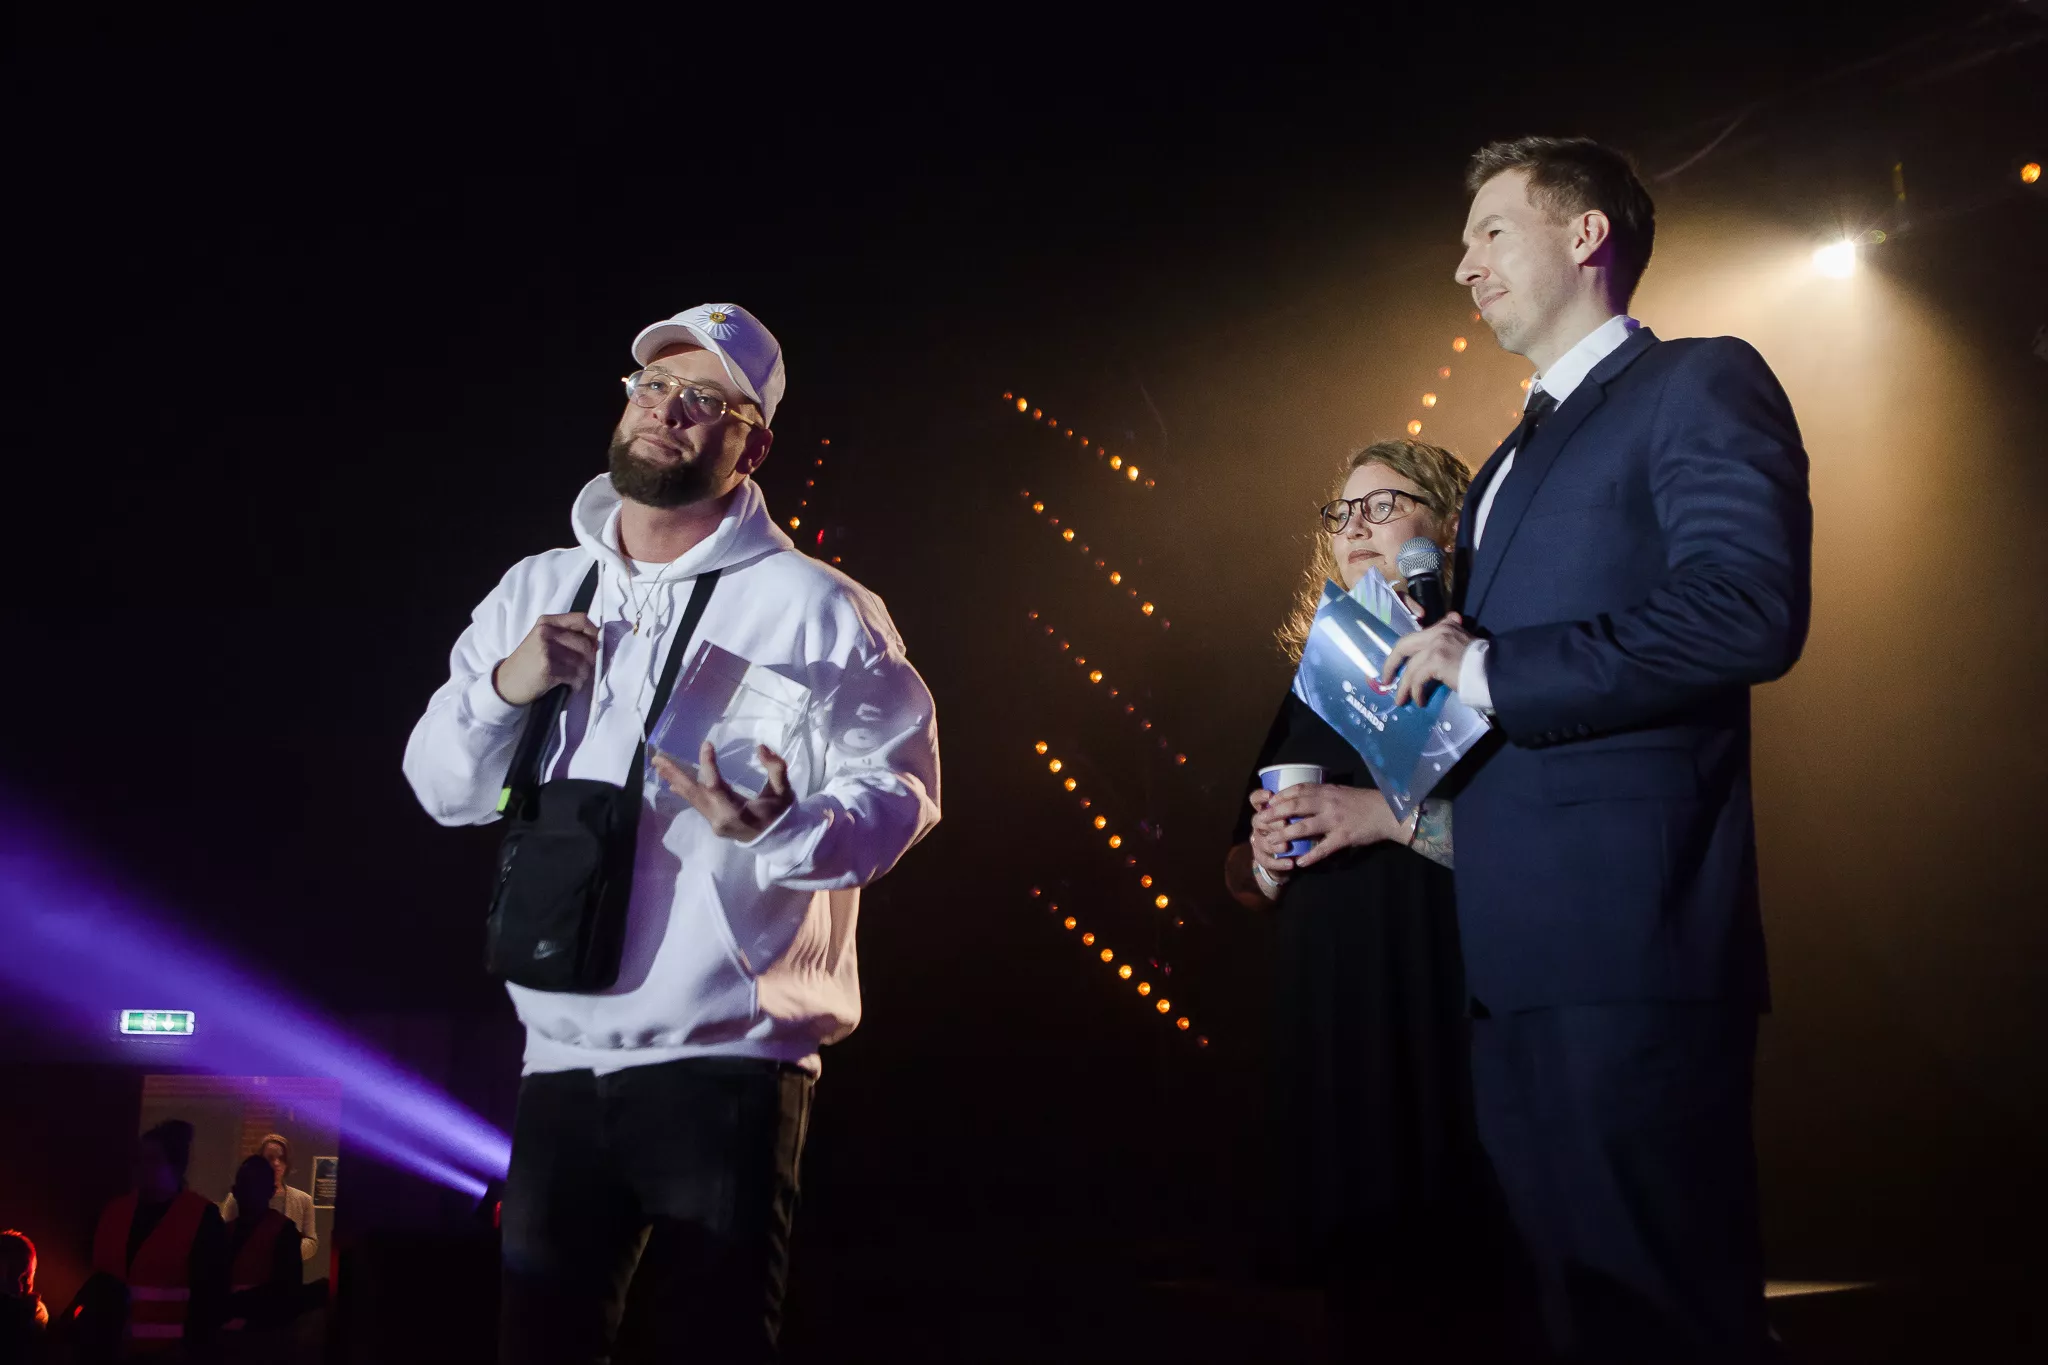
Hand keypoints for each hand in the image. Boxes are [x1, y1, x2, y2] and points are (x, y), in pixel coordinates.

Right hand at [493, 612, 600, 705]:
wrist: (505, 683)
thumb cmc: (528, 663)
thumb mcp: (542, 640)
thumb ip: (564, 636)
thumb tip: (596, 642)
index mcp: (546, 622)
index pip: (581, 619)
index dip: (594, 633)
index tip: (595, 646)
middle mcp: (546, 632)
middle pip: (585, 643)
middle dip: (591, 660)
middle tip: (585, 670)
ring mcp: (546, 649)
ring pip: (582, 661)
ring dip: (584, 674)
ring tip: (576, 679)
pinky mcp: (548, 667)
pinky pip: (575, 675)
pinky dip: (577, 683)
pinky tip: (570, 686)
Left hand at [652, 741, 794, 840]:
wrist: (779, 840)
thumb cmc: (780, 814)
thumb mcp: (784, 791)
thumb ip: (776, 768)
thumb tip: (761, 748)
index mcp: (737, 812)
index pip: (715, 786)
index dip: (708, 765)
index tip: (706, 744)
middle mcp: (719, 819)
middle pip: (694, 793)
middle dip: (675, 774)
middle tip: (658, 758)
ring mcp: (714, 822)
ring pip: (691, 798)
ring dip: (675, 779)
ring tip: (659, 764)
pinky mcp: (712, 821)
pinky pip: (695, 803)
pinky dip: (684, 790)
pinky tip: (672, 780)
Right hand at [1246, 788, 1299, 874]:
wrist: (1289, 858)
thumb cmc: (1297, 832)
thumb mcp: (1298, 819)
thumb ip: (1299, 811)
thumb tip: (1310, 802)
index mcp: (1265, 813)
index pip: (1255, 801)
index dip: (1260, 797)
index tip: (1270, 795)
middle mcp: (1258, 826)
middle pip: (1257, 820)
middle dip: (1270, 822)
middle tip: (1284, 824)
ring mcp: (1257, 842)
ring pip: (1259, 842)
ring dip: (1273, 845)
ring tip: (1286, 847)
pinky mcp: (1261, 858)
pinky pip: (1265, 861)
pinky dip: (1278, 863)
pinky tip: (1291, 864)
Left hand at [1258, 782, 1405, 869]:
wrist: (1388, 812)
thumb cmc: (1364, 801)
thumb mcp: (1341, 792)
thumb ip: (1323, 794)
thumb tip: (1303, 797)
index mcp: (1327, 791)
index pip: (1297, 790)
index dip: (1280, 796)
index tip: (1267, 803)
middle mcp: (1328, 804)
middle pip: (1294, 807)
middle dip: (1274, 814)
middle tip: (1260, 821)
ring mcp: (1335, 821)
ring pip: (1304, 828)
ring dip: (1285, 836)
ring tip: (1271, 843)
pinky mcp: (1344, 837)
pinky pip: (1324, 848)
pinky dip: (1311, 856)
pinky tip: (1300, 863)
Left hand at [1380, 612, 1473, 707]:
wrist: (1495, 671)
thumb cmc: (1481, 663)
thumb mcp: (1462, 645)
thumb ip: (1446, 643)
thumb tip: (1430, 653)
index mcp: (1443, 626)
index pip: (1414, 636)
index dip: (1401, 652)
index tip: (1394, 665)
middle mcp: (1438, 632)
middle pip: (1403, 646)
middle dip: (1390, 664)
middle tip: (1386, 680)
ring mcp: (1436, 645)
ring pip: (1410, 668)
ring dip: (1403, 687)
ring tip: (1401, 700)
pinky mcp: (1436, 661)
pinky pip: (1417, 679)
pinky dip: (1415, 692)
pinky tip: (1420, 701)